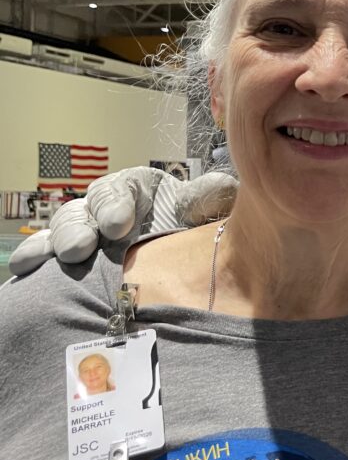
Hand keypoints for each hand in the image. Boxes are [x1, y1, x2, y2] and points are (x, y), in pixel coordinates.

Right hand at [8, 167, 236, 275]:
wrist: (194, 266)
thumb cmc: (197, 227)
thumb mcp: (208, 208)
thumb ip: (208, 197)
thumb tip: (209, 193)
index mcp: (136, 190)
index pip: (119, 188)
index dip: (115, 203)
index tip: (118, 224)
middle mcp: (105, 209)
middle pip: (83, 211)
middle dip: (79, 229)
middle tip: (81, 249)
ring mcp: (87, 236)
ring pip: (61, 234)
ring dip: (55, 246)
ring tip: (57, 262)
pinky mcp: (74, 263)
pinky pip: (46, 258)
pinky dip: (34, 262)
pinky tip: (24, 271)